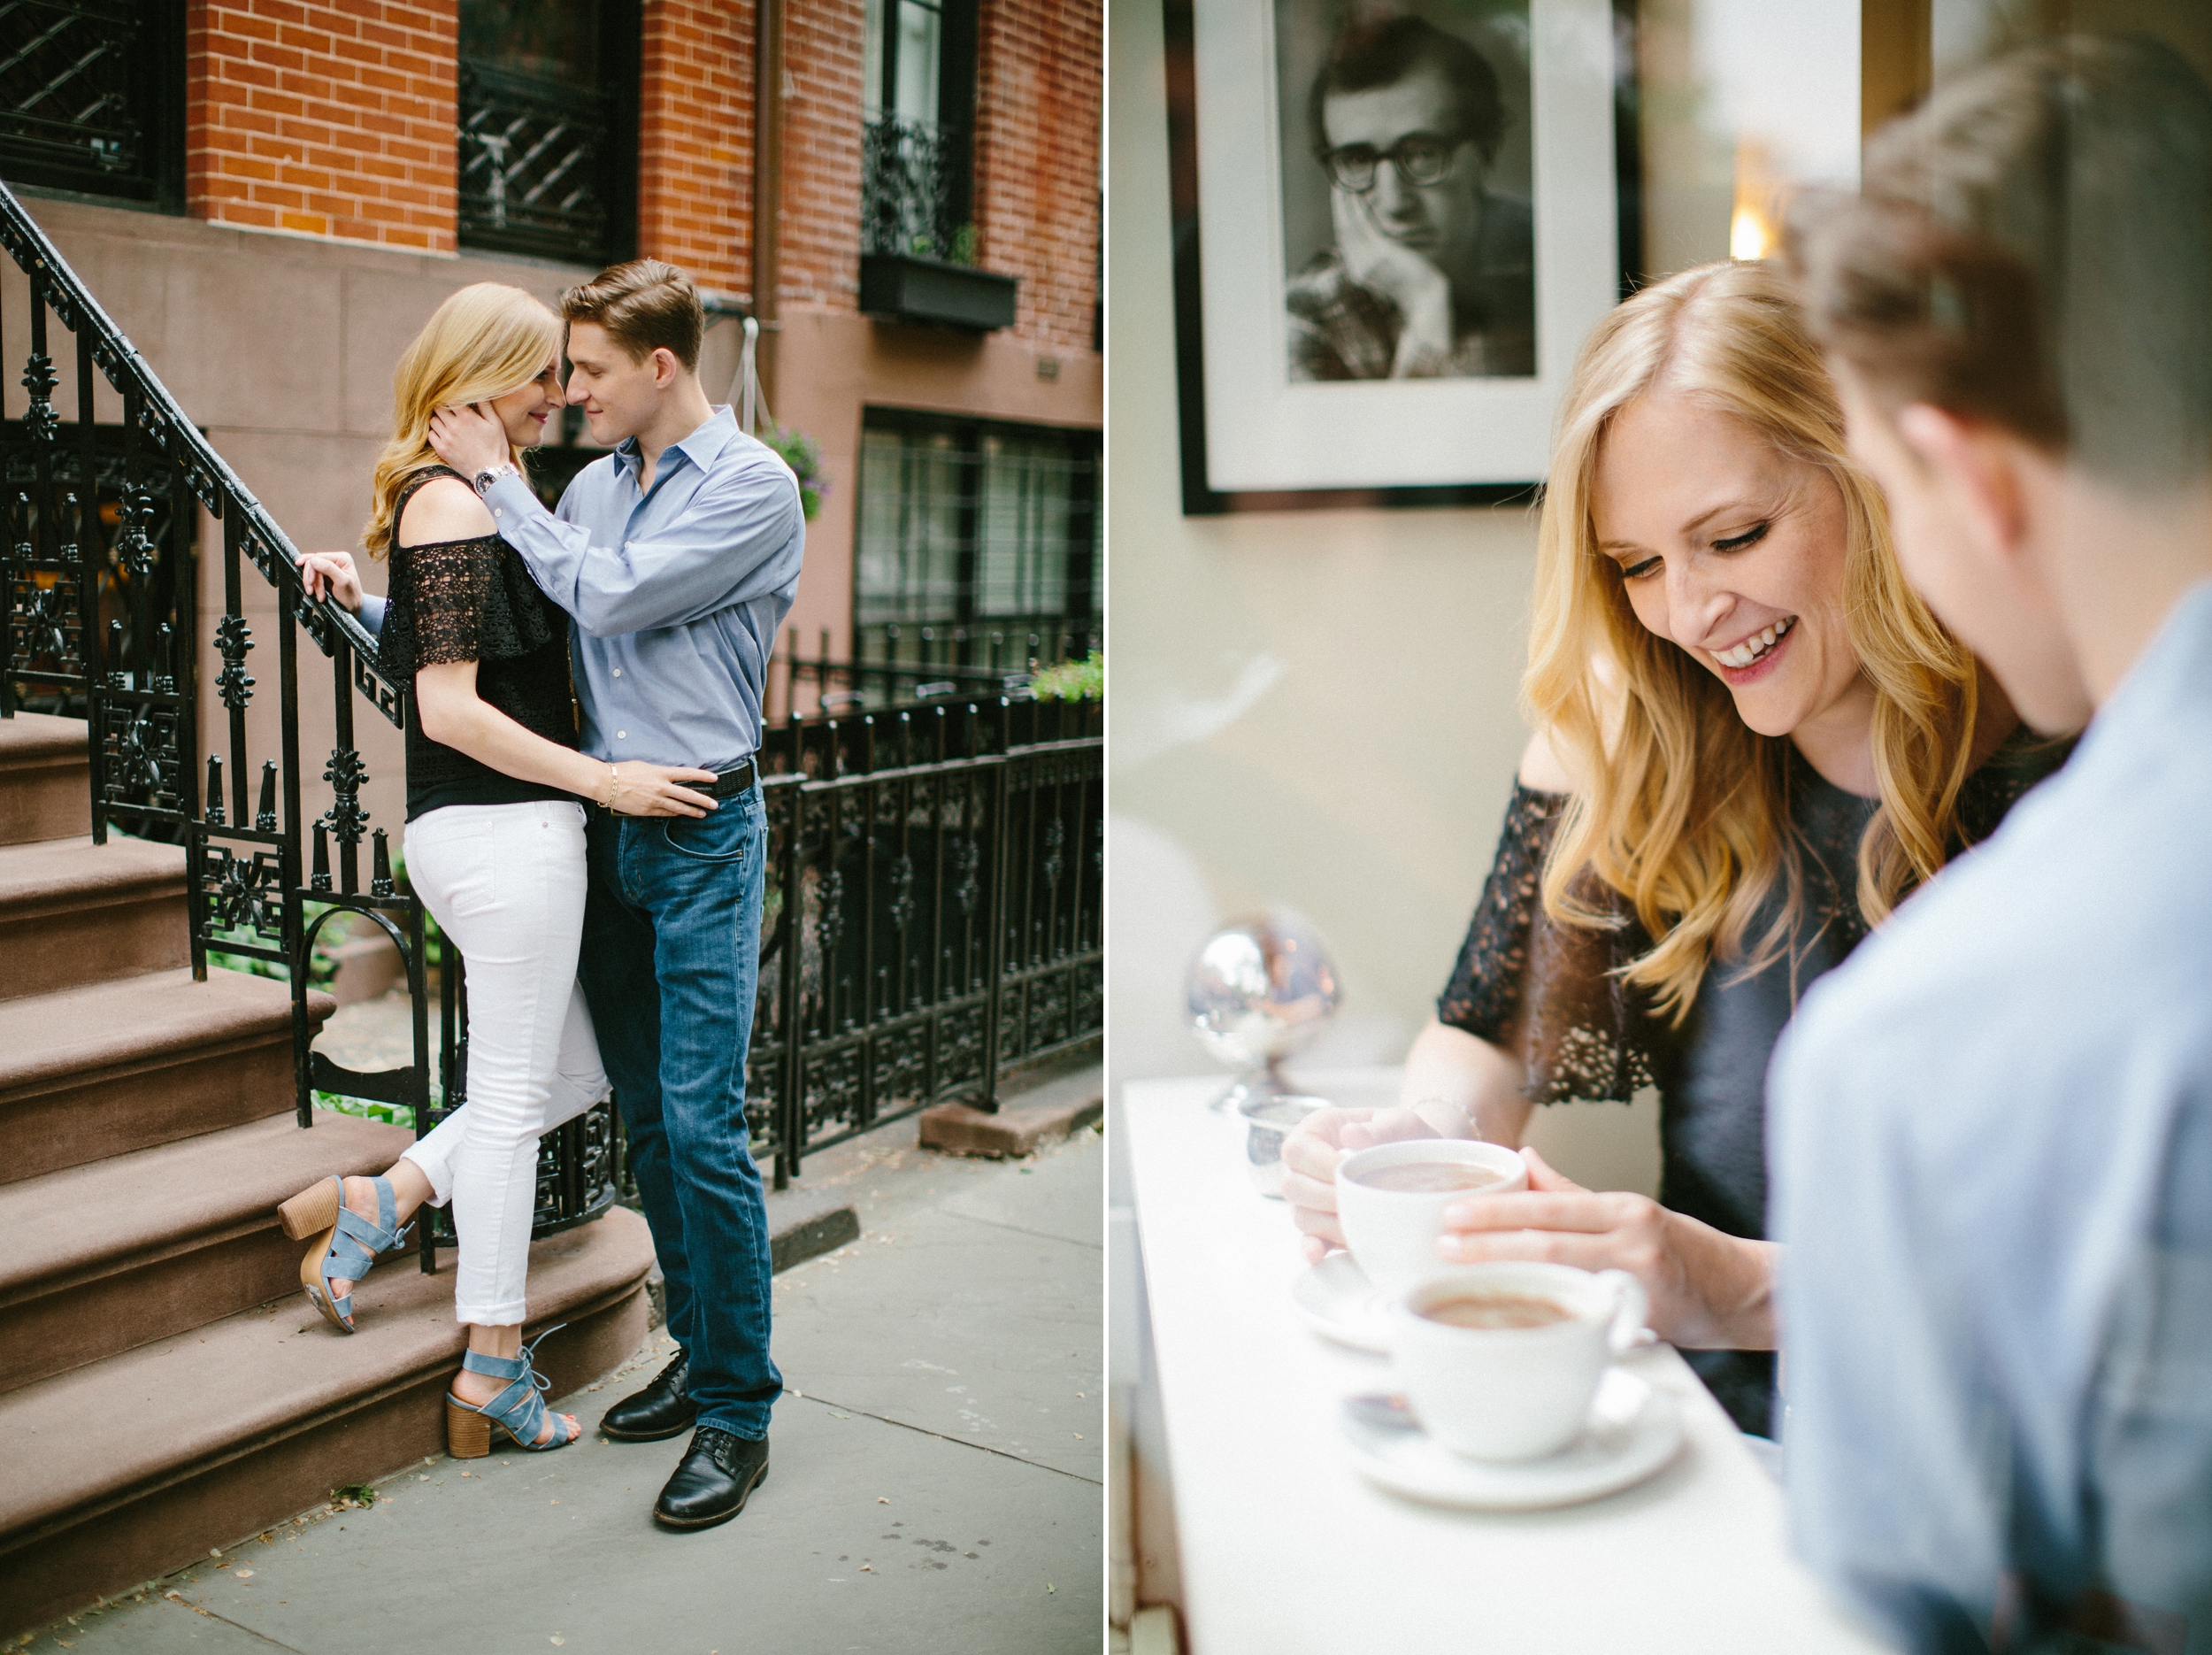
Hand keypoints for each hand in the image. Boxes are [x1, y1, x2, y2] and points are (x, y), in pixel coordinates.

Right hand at [297, 551, 363, 612]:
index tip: (311, 583)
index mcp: (342, 558)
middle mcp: (335, 560)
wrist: (352, 609)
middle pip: (312, 563)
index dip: (311, 570)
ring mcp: (329, 567)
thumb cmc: (351, 596)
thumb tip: (313, 560)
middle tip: (312, 592)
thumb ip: (329, 569)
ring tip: (318, 596)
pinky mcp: (324, 575)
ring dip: (311, 584)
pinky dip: (311, 585)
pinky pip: (311, 576)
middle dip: (311, 579)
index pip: (318, 557)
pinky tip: (315, 593)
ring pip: (310, 571)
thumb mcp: (342, 582)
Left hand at [426, 403, 511, 479]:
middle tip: (450, 412)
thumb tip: (479, 391)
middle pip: (438, 408)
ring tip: (448, 424)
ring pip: (433, 421)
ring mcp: (446, 438)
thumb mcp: (496, 424)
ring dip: (439, 420)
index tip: (454, 401)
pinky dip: (435, 433)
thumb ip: (485, 406)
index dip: (450, 398)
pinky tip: (445, 435)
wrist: (490, 473)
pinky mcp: (442, 450)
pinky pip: (430, 435)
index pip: (449, 398)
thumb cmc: (496, 447)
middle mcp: (453, 426)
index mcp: (467, 417)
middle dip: (443, 408)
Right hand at [606, 761, 720, 818]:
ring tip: (702, 813)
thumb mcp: (645, 766)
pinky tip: (681, 815)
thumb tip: (670, 777)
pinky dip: (675, 814)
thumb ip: (660, 772)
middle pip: (687, 795)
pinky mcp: (647, 810)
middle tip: (715, 804)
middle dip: (703, 800)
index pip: (687, 774)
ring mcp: (655, 800)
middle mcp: (661, 787)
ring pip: (678, 808)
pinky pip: (665, 813)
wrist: (607, 783)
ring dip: (692, 811)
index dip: (702, 776)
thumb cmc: (624, 771)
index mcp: (661, 773)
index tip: (714, 778)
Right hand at [1279, 1105, 1445, 1262]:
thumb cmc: (1403, 1136)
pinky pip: (1309, 1239)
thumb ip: (1375, 1129)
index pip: (1296, 1150)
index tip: (1350, 1169)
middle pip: (1292, 1185)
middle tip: (1360, 1198)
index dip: (1319, 1164)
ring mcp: (1309, 1197)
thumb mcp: (1398, 1123)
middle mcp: (1303, 1165)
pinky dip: (1314, 1247)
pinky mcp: (1322, 1224)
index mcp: (1315, 1131)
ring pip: (1300, 1215)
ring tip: (1360, 1221)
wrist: (1419, 1162)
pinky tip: (1319, 1254)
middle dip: (1325, 1196)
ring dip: (1327, 1223)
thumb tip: (1349, 1135)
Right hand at [1330, 187, 1452, 376]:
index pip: (1345, 240)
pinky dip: (1360, 208)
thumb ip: (1380, 257)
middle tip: (1338, 185)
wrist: (1427, 298)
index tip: (1340, 200)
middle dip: (1339, 207)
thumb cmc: (1416, 283)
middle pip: (1343, 231)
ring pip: (1351, 226)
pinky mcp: (1381, 254)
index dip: (1340, 218)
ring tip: (1346, 185)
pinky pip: (1365, 226)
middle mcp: (1360, 268)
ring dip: (1346, 203)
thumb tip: (1378, 240)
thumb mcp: (1393, 270)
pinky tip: (1360, 195)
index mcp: (1360, 271)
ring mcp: (1368, 262)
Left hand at [1434, 1147, 1775, 1349]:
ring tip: (1462, 1277)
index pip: (1550, 1205)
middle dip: (1490, 1243)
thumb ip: (1573, 1194)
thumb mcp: (1632, 1213)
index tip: (1454, 1215)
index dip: (1499, 1211)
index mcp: (1623, 1209)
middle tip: (1444, 1243)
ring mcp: (1641, 1281)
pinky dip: (1552, 1313)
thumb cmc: (1684, 1253)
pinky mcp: (1648, 1319)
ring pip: (1564, 1276)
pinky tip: (1515, 1317)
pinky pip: (1590, 1315)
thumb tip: (1523, 1161)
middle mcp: (1633, 1239)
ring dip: (1510, 1277)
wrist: (1747, 1292)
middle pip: (1549, 1239)